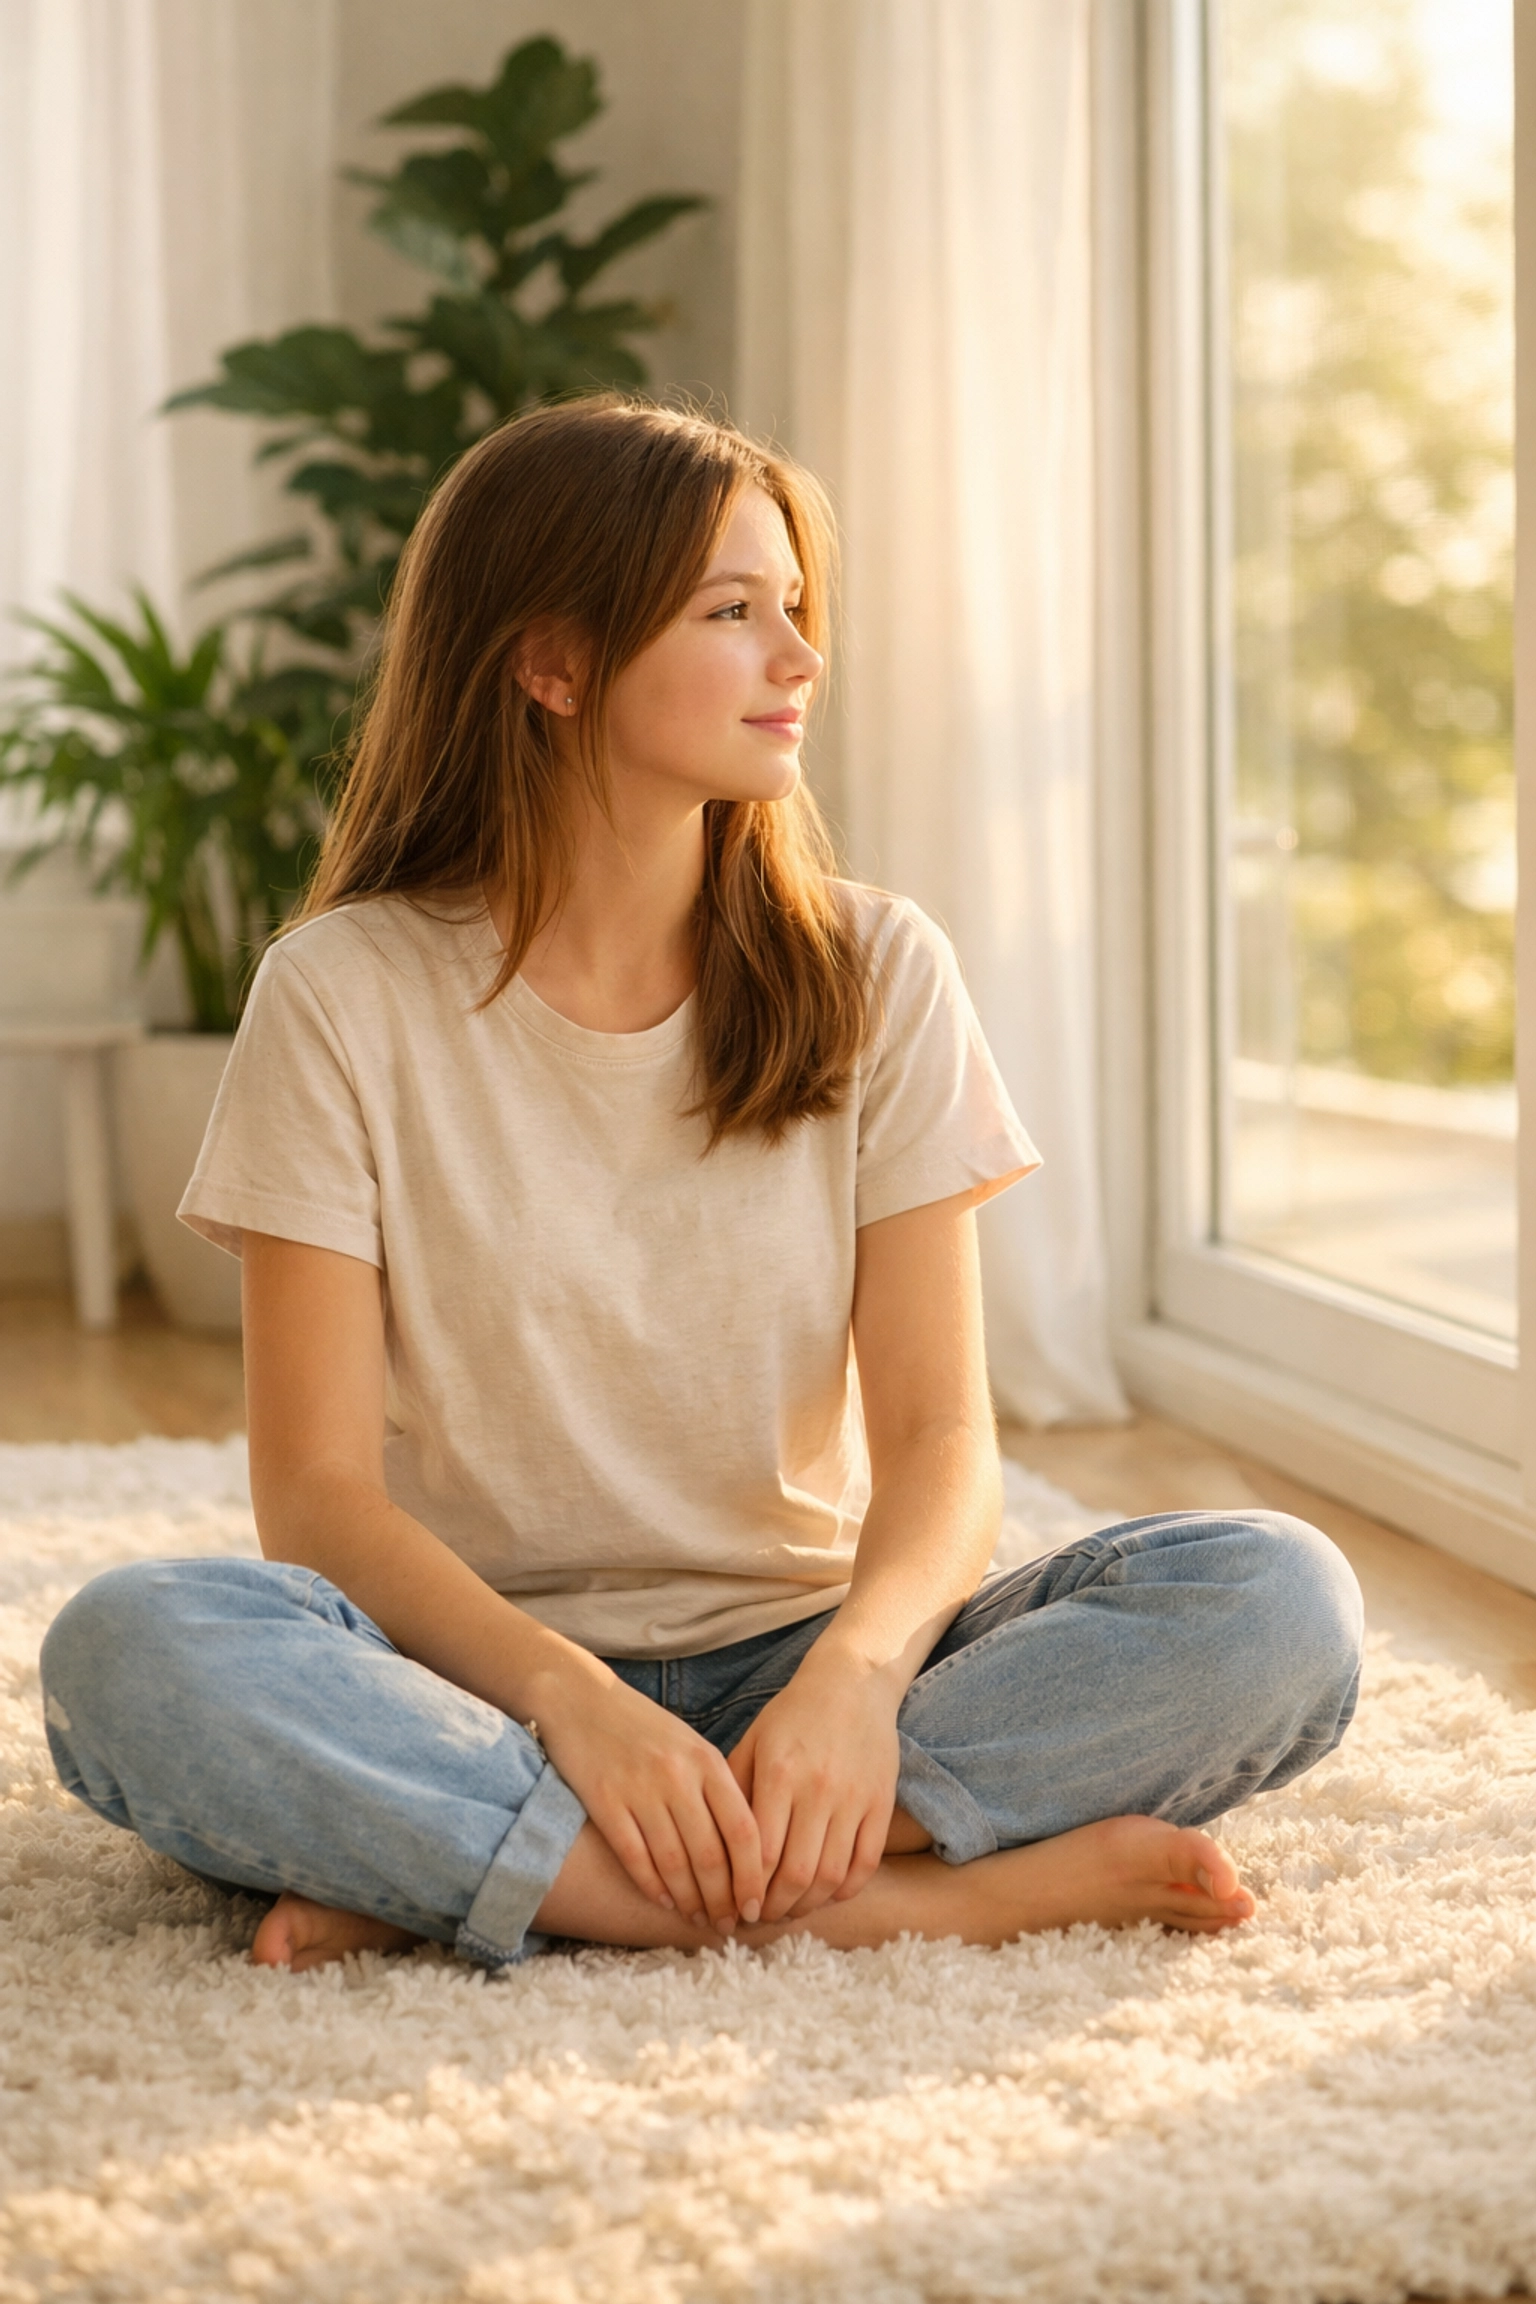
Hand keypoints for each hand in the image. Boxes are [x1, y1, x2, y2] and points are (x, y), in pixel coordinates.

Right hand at [534, 1670, 764, 1933]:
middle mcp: (678, 1776)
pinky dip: (651, 1886)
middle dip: (722, 1900)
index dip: (752, 1877)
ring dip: (689, 1900)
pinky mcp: (604, 1800)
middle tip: (727, 1925)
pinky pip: (635, 1856)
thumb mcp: (689, 1745)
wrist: (580, 1697)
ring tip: (698, 1920)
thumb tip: (747, 1850)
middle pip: (711, 1855)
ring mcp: (640, 1788)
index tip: (755, 1907)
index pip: (743, 1831)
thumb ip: (716, 1788)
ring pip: (674, 1863)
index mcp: (707, 1761)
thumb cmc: (642, 1727)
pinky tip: (662, 1901)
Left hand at [727, 1643, 902, 1922]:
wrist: (852, 1683)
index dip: (746, 1891)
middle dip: (774, 1908)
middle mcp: (817, 1790)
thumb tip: (712, 1846)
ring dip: (807, 1906)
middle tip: (760, 1918)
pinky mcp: (881, 1803)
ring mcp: (853, 1799)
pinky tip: (826, 1894)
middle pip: (796, 1875)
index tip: (735, 1908)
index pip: (759, 1853)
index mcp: (779, 1774)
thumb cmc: (792, 1715)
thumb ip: (734, 1790)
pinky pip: (865, 1864)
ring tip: (788, 1911)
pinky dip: (845, 1890)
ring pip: (831, 1877)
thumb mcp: (753, 1742)